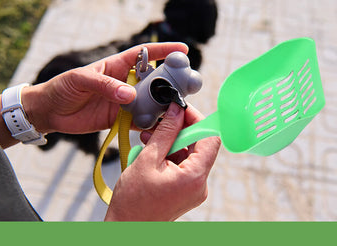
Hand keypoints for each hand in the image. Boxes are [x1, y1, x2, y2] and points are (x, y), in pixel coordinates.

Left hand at [22, 42, 187, 133]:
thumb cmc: (62, 88)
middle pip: (154, 80)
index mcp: (117, 66)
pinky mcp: (120, 119)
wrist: (49, 112)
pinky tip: (162, 127)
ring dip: (163, 105)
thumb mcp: (80, 80)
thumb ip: (105, 85)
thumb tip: (130, 94)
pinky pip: (140, 121)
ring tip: (179, 109)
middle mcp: (125, 82)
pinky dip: (151, 124)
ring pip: (151, 101)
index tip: (183, 50)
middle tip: (187, 86)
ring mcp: (125, 101)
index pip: (145, 54)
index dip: (164, 50)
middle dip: (171, 82)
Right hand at [104, 103, 220, 220]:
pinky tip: (151, 150)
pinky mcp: (185, 191)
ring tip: (148, 138)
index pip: (210, 137)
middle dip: (179, 130)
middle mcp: (200, 185)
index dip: (197, 120)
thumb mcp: (148, 159)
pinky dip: (169, 155)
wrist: (127, 227)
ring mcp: (194, 189)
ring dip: (171, 142)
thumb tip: (176, 110)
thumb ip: (165, 132)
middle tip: (160, 121)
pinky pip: (183, 165)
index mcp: (195, 177)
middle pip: (200, 145)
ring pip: (190, 154)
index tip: (180, 109)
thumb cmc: (133, 201)